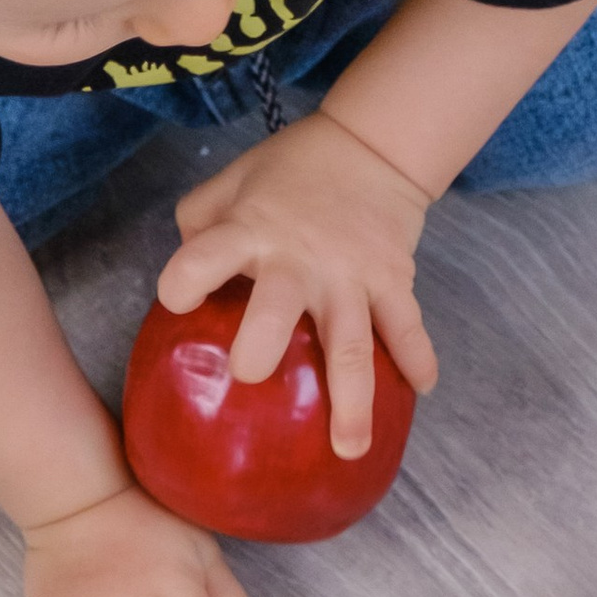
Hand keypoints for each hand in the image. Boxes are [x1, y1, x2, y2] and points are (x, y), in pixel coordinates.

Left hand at [158, 109, 439, 457]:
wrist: (370, 147)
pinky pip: (407, 327)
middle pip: (279, 308)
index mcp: (251, 230)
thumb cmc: (289, 172)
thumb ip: (200, 225)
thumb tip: (184, 286)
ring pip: (353, 343)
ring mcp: (351, 274)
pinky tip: (420, 391)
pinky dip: (417, 359)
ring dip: (353, 399)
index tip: (176, 302)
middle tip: (249, 380)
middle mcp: (299, 258)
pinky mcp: (393, 279)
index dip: (185, 279)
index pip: (205, 256)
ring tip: (349, 449)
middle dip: (262, 346)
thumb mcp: (231, 183)